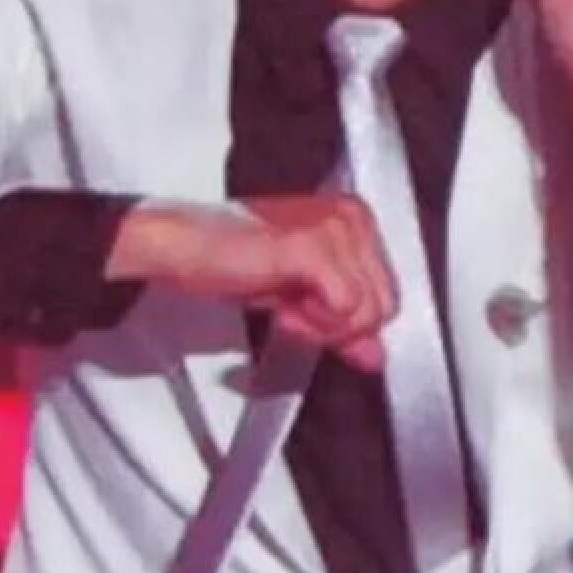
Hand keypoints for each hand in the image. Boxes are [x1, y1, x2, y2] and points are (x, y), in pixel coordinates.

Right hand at [111, 188, 397, 368]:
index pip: (389, 292)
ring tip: (287, 307)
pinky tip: (285, 309)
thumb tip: (377, 355)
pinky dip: (315, 324)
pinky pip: (345, 308)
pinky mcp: (314, 247)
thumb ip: (344, 324)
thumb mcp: (300, 298)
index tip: (312, 312)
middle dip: (339, 326)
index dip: (351, 321)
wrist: (184, 248)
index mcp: (355, 219)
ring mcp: (336, 229)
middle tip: (294, 312)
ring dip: (323, 327)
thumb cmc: (233, 261)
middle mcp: (352, 217)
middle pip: (385, 305)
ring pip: (368, 312)